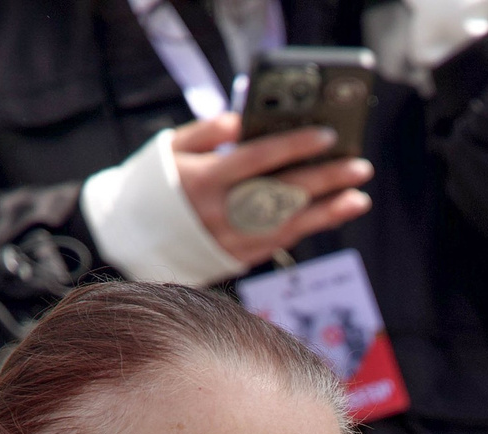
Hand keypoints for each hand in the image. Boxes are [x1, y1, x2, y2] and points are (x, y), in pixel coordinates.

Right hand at [170, 114, 374, 268]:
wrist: (127, 240)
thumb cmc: (154, 184)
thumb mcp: (169, 149)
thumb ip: (204, 133)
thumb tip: (239, 121)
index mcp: (204, 180)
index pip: (258, 159)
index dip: (294, 146)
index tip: (327, 135)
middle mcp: (220, 213)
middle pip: (282, 193)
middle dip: (324, 180)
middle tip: (359, 167)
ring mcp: (230, 240)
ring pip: (287, 225)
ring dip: (327, 212)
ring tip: (358, 197)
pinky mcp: (236, 258)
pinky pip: (279, 243)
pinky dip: (307, 228)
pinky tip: (331, 214)